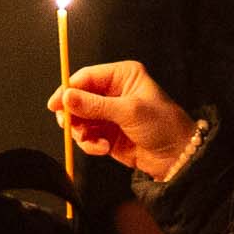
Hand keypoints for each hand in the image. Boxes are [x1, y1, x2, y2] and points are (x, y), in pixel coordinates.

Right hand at [54, 61, 198, 180]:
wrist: (177, 157)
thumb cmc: (164, 126)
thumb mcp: (129, 111)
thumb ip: (95, 105)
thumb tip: (67, 97)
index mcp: (122, 76)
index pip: (87, 77)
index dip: (68, 89)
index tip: (56, 104)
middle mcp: (114, 92)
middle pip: (78, 98)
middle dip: (74, 114)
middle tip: (71, 126)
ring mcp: (109, 113)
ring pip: (79, 119)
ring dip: (82, 132)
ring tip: (96, 141)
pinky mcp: (106, 133)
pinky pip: (86, 136)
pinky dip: (90, 143)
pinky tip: (103, 147)